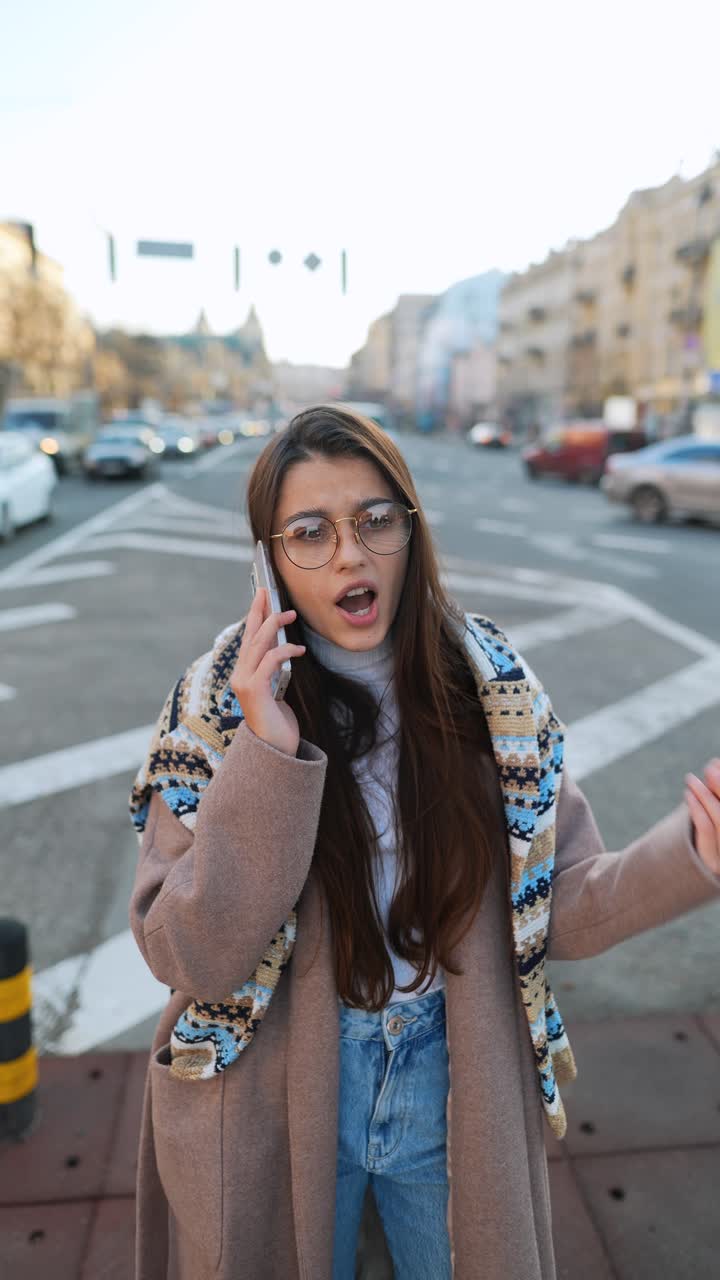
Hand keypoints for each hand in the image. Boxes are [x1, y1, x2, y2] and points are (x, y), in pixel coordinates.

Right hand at [230, 588, 305, 756]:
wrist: (274, 750)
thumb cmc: (278, 722)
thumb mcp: (276, 690)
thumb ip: (273, 670)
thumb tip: (282, 646)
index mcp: (244, 674)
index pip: (248, 638)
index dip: (253, 615)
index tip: (260, 595)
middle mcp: (239, 676)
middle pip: (249, 635)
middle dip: (258, 611)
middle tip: (267, 591)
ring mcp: (244, 682)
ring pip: (258, 644)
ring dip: (274, 625)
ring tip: (290, 615)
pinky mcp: (255, 690)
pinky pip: (270, 660)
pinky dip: (285, 650)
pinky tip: (299, 649)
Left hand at [684, 758, 719, 874]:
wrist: (686, 872)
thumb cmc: (703, 834)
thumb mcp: (710, 810)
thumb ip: (715, 793)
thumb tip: (714, 763)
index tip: (716, 764)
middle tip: (710, 767)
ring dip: (706, 795)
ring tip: (691, 778)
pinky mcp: (713, 863)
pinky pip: (706, 831)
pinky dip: (697, 809)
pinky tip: (687, 794)